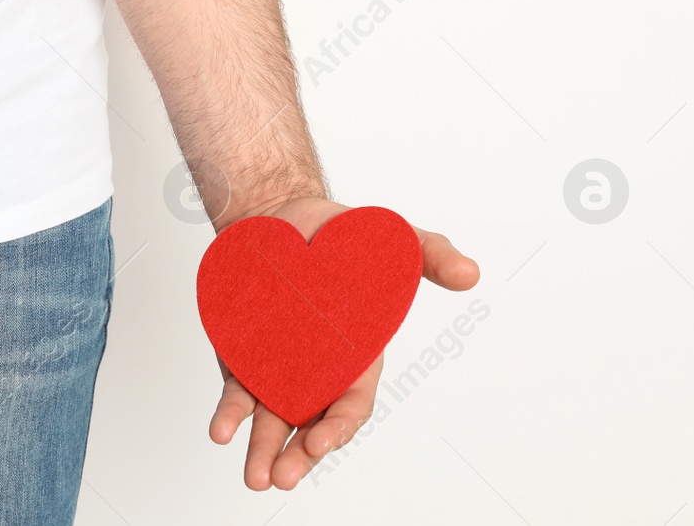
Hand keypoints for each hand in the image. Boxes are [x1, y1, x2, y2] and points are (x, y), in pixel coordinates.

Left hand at [206, 196, 479, 489]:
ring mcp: (278, 367)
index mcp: (356, 357)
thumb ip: (432, 256)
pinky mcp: (243, 357)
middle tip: (283, 476)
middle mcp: (317, 370)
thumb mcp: (397, 242)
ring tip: (256, 477)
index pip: (351, 404)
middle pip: (310, 424)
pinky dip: (229, 414)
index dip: (338, 426)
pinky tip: (221, 431)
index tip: (320, 441)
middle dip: (298, 456)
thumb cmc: (348, 236)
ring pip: (271, 419)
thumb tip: (471, 273)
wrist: (287, 216)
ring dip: (263, 450)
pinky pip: (236, 390)